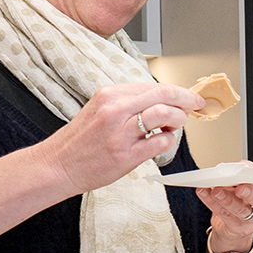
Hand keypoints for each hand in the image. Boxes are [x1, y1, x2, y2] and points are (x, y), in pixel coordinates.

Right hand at [35, 81, 203, 196]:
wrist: (57, 165)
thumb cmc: (81, 140)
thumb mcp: (101, 109)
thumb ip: (129, 102)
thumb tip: (163, 99)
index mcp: (109, 94)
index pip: (155, 86)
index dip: (178, 91)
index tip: (189, 97)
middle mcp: (115, 109)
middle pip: (164, 95)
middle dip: (186, 100)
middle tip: (195, 106)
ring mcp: (121, 132)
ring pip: (166, 115)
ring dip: (178, 120)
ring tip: (174, 127)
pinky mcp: (126, 154)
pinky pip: (161, 142)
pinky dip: (168, 141)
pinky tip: (161, 142)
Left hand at [199, 172, 252, 252]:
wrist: (238, 220)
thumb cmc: (248, 196)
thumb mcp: (252, 181)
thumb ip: (249, 171)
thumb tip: (242, 167)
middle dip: (251, 194)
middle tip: (240, 188)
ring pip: (241, 210)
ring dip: (227, 199)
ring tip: (216, 189)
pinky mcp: (239, 228)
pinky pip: (224, 215)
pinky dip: (212, 202)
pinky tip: (204, 193)